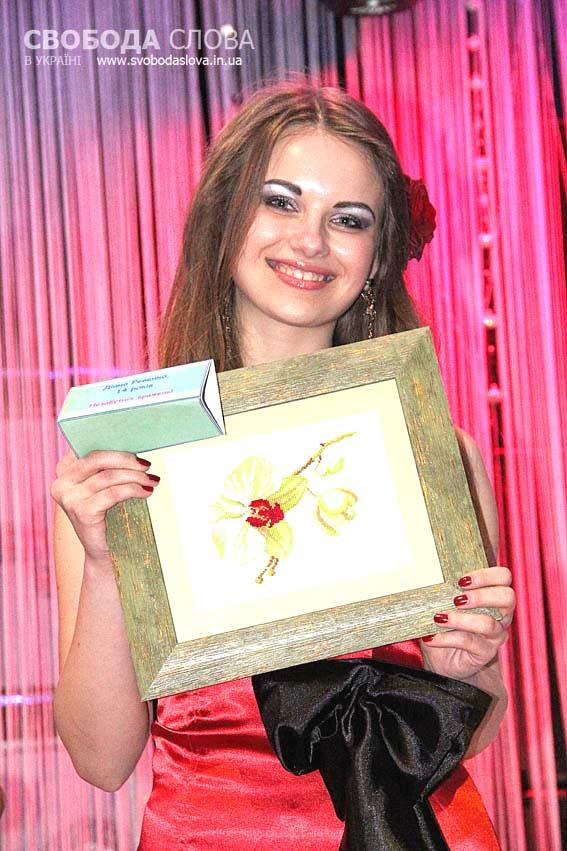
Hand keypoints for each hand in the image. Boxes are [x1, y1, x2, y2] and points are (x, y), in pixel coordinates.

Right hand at [50, 448, 158, 562]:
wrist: (105, 551)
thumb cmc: (109, 513)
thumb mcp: (105, 485)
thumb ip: (109, 465)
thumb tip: (133, 445)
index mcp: (64, 470)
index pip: (86, 446)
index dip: (111, 442)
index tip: (134, 444)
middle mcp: (61, 482)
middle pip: (96, 458)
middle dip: (125, 459)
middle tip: (146, 464)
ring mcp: (69, 498)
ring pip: (107, 476)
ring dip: (134, 476)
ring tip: (152, 480)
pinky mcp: (81, 512)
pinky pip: (112, 493)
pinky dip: (133, 490)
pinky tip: (146, 492)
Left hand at [420, 567, 513, 680]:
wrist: (438, 655)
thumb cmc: (443, 622)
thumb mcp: (442, 602)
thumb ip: (443, 587)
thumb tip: (424, 569)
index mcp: (492, 594)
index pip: (503, 577)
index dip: (486, 575)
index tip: (461, 581)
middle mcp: (501, 613)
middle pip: (507, 597)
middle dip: (481, 595)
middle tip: (456, 600)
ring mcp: (495, 634)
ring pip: (488, 623)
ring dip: (461, 619)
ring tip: (439, 618)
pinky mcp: (486, 652)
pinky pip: (469, 642)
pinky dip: (446, 638)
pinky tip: (430, 637)